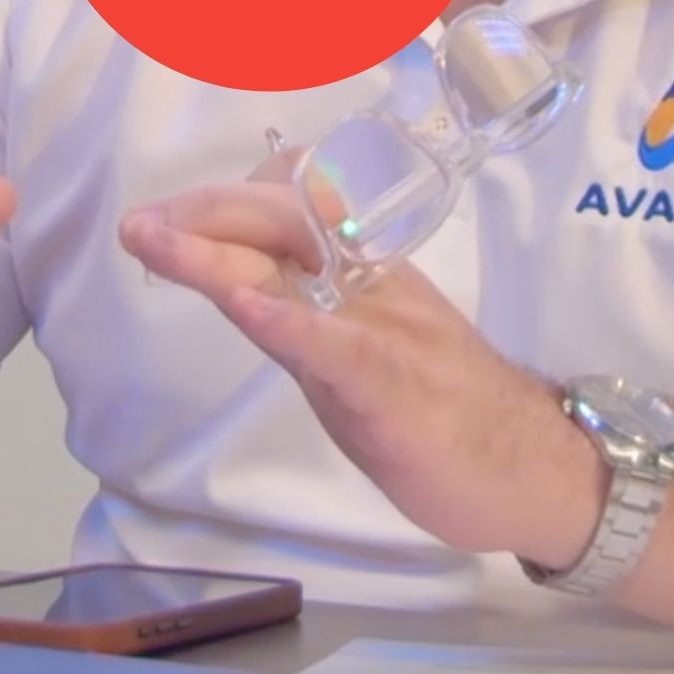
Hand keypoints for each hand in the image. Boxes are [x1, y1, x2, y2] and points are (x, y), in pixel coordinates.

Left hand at [118, 158, 603, 565]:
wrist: (536, 471)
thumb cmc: (454, 417)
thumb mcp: (369, 353)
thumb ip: (316, 319)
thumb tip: (249, 289)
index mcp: (363, 279)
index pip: (291, 213)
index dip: (226, 203)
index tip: (166, 214)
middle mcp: (368, 288)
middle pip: (279, 226)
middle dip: (202, 216)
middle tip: (138, 223)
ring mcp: (382, 333)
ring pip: (294, 274)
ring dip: (215, 254)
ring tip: (155, 238)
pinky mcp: (394, 390)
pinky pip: (337, 347)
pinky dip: (288, 322)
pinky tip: (246, 306)